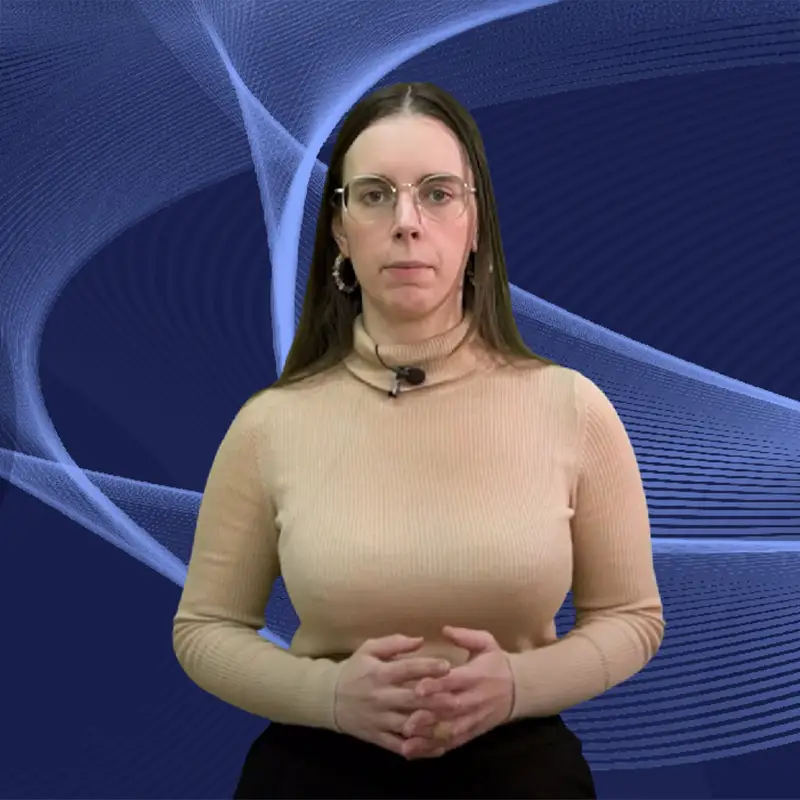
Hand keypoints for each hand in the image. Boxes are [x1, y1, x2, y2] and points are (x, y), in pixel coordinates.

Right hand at [333, 634, 457, 758]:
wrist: (329, 698)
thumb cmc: (354, 670)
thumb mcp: (369, 649)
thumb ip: (394, 643)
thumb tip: (420, 640)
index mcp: (380, 673)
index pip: (406, 669)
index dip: (427, 667)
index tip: (448, 666)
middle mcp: (381, 697)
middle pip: (412, 699)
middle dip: (436, 699)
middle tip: (458, 698)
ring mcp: (380, 720)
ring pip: (409, 725)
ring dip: (431, 725)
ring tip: (452, 724)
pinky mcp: (378, 737)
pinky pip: (400, 746)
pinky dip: (420, 749)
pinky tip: (438, 747)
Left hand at [401, 626, 514, 757]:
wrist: (519, 689)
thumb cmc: (496, 662)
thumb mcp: (486, 642)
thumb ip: (466, 636)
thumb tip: (445, 629)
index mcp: (475, 675)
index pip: (454, 682)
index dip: (436, 685)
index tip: (418, 689)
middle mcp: (474, 699)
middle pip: (450, 709)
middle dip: (428, 716)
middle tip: (406, 722)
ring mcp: (473, 718)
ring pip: (450, 730)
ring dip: (429, 737)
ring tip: (407, 743)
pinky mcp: (472, 732)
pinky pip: (454, 742)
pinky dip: (435, 748)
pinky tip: (417, 752)